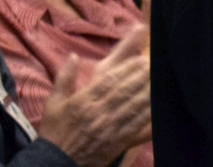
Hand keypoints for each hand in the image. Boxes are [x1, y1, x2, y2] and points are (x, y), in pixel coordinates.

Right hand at [38, 25, 151, 166]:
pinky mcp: (117, 142)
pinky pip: (136, 126)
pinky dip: (148, 115)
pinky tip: (158, 105)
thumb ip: (65, 77)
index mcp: (82, 102)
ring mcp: (108, 128)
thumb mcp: (54, 103)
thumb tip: (73, 55)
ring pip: (132, 107)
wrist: (54, 163)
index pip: (108, 81)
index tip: (140, 59)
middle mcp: (96, 113)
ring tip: (159, 80)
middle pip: (123, 91)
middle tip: (154, 65)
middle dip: (141, 76)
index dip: (126, 69)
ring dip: (148, 92)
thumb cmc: (55, 131)